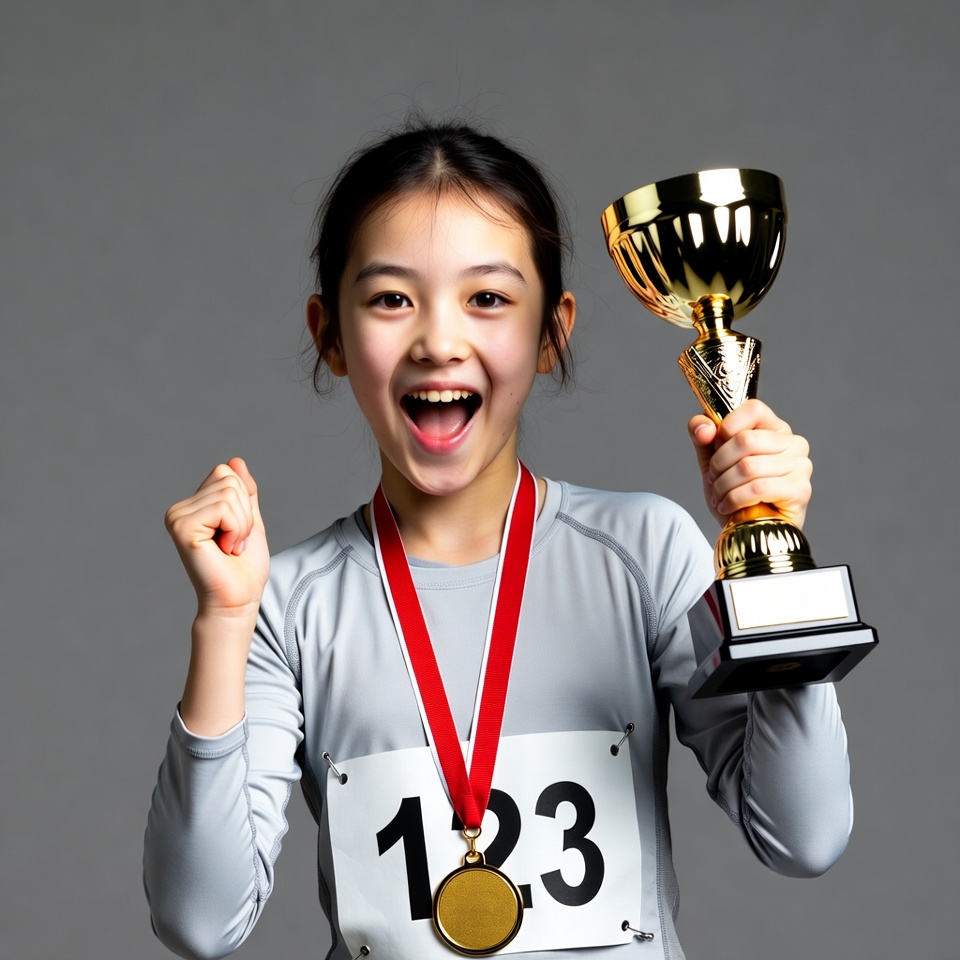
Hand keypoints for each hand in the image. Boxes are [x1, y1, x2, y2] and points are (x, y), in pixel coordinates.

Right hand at [164, 457, 269, 617]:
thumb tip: (235, 460)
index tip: (238, 533)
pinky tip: (225, 550)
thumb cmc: (244, 568)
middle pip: (229, 480)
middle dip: (245, 513)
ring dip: (242, 524)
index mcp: (193, 505)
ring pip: (229, 493)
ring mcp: (177, 517)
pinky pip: (224, 507)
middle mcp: (179, 509)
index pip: (227, 472)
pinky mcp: (182, 528)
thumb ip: (243, 492)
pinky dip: (237, 529)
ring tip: (229, 548)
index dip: (245, 502)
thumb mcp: (250, 521)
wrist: (238, 599)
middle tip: (234, 543)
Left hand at [688, 399, 811, 529]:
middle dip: (719, 464)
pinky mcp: (800, 489)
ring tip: (719, 496)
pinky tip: (728, 506)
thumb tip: (704, 428)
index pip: (753, 408)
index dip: (726, 427)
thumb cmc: (734, 492)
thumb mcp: (711, 460)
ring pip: (748, 466)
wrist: (746, 532)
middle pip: (745, 440)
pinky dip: (734, 499)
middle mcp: (794, 443)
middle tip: (712, 479)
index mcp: (775, 428)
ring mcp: (801, 466)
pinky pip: (758, 488)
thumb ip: (703, 436)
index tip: (715, 447)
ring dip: (723, 485)